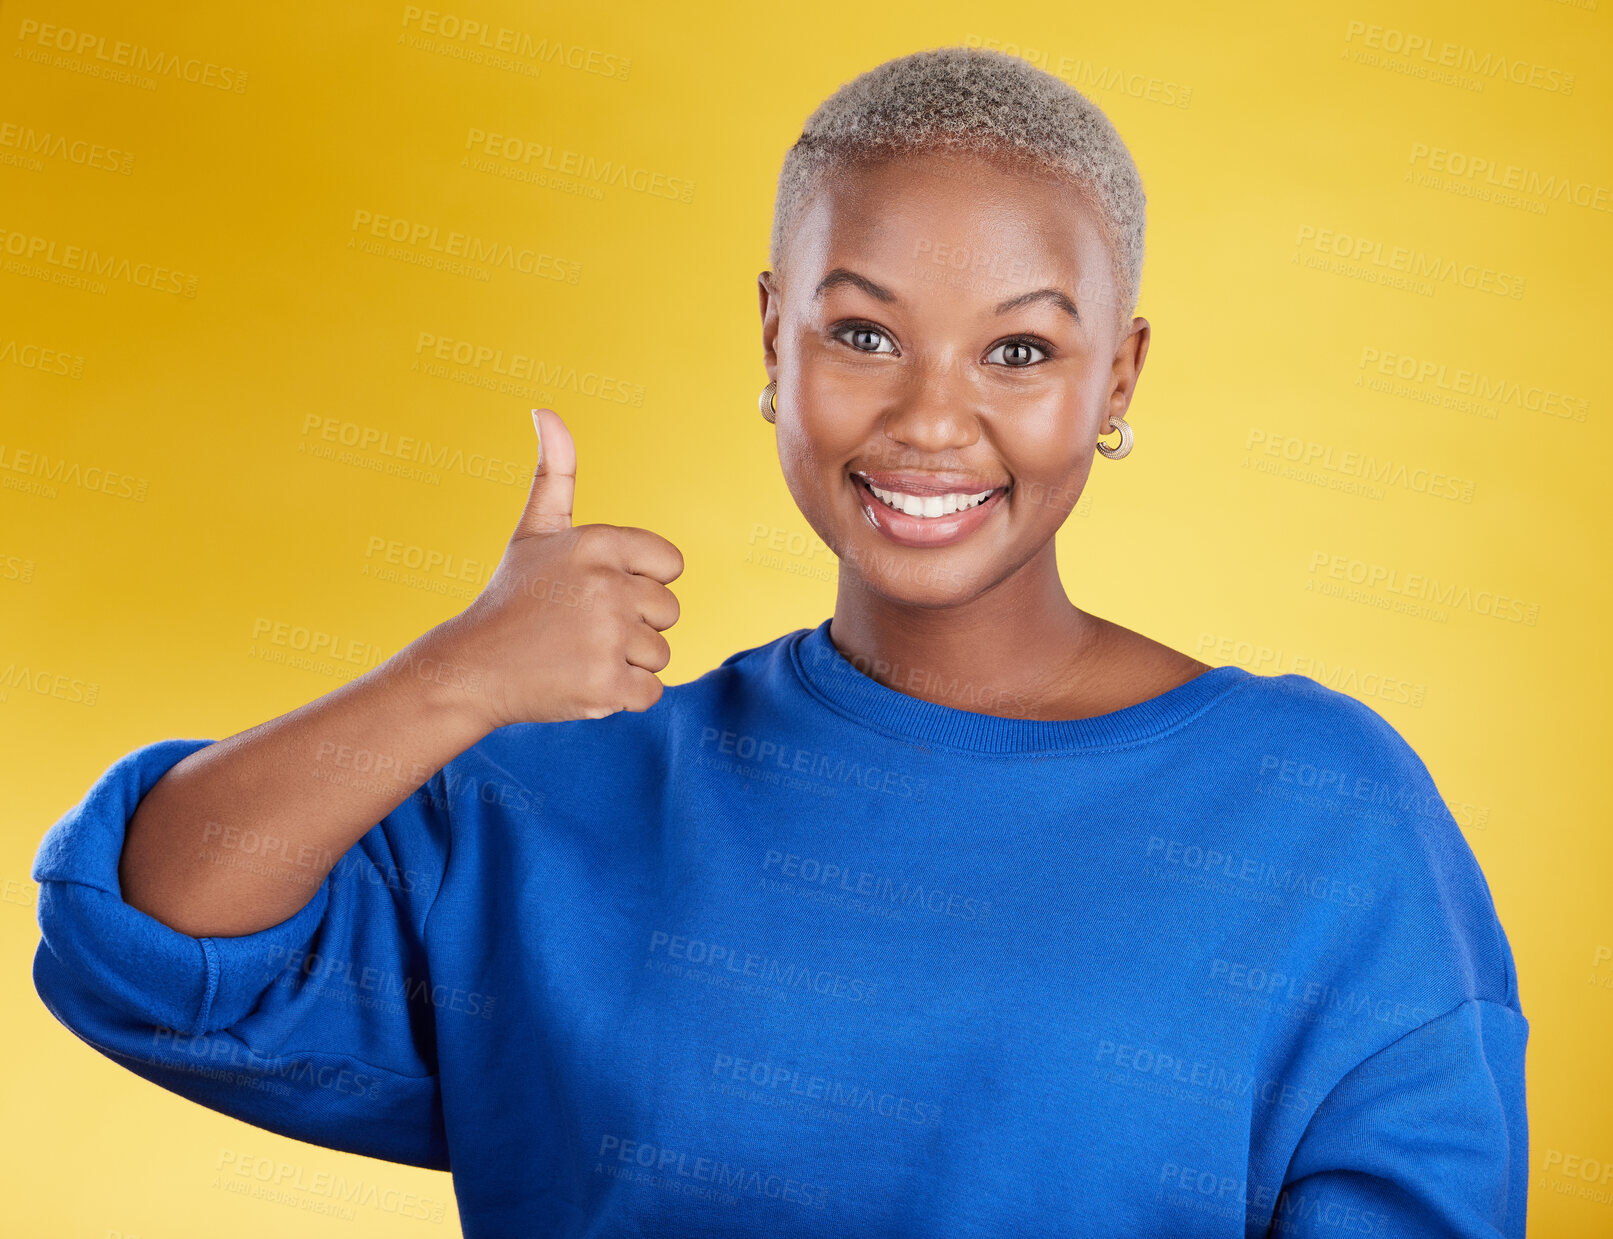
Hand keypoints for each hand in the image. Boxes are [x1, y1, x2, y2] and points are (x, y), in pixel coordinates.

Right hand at [424, 408, 682, 728]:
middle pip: (669, 612)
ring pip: (660, 653)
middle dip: (634, 625)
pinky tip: (582, 681)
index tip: (598, 590)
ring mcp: (608, 637)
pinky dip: (622, 696)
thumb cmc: (512, 598)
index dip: (641, 581)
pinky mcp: (607, 685)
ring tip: (578, 654)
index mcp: (598, 542)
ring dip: (626, 661)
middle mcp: (607, 585)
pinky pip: (650, 692)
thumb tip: (546, 410)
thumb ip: (554, 472)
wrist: (471, 669)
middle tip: (581, 627)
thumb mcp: (533, 530)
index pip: (671, 565)